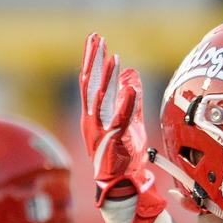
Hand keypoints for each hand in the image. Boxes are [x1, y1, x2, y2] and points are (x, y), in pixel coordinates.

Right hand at [80, 33, 170, 222]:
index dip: (93, 60)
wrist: (121, 185)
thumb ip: (129, 98)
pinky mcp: (114, 141)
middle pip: (90, 84)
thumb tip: (132, 73)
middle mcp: (92, 121)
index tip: (97, 40)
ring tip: (112, 56)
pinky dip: (126, 102)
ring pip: (101, 98)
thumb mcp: (129, 121)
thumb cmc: (124, 156)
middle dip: (94, 60)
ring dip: (107, 77)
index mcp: (93, 116)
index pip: (90, 82)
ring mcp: (101, 131)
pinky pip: (120, 118)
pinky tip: (130, 87)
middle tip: (97, 37)